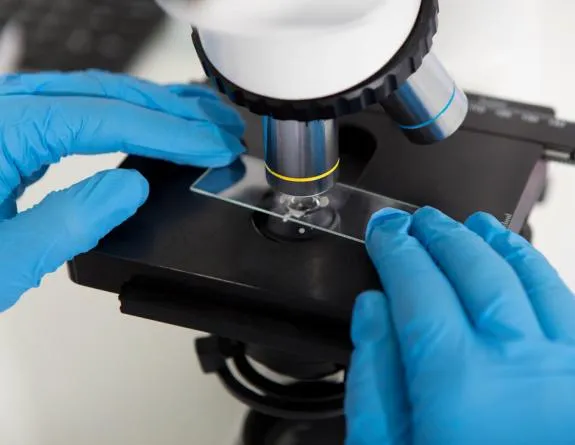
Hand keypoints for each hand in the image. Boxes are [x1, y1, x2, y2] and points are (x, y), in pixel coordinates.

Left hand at [0, 70, 244, 311]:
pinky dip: (129, 114)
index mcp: (0, 132)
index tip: (213, 145)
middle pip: (107, 93)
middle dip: (174, 110)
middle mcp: (4, 110)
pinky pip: (84, 108)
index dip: (170, 133)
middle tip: (223, 127)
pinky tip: (155, 124)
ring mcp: (11, 115)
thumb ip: (71, 221)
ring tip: (204, 119)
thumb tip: (132, 187)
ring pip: (98, 94)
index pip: (105, 118)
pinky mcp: (18, 129)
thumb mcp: (4, 262)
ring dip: (157, 106)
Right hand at [346, 207, 574, 444]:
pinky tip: (524, 267)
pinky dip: (540, 275)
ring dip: (497, 244)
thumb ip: (372, 377)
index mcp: (457, 382)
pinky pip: (568, 307)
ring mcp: (565, 373)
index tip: (385, 231)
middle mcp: (519, 367)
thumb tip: (372, 310)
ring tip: (476, 225)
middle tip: (421, 220)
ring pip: (531, 280)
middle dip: (443, 235)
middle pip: (475, 270)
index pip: (418, 286)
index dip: (397, 249)